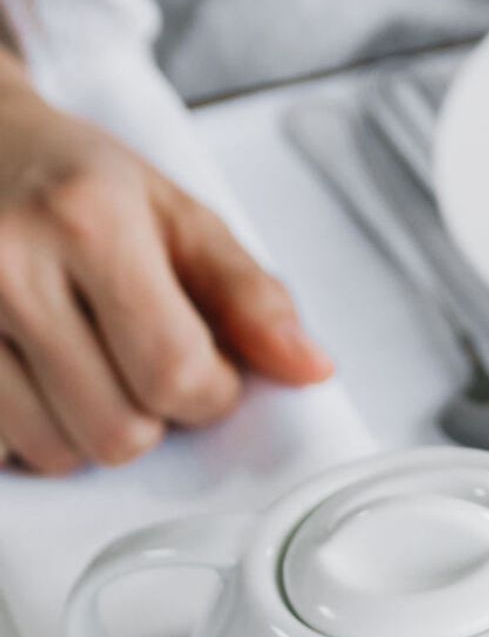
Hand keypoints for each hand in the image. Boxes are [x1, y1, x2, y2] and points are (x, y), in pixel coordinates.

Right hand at [0, 56, 330, 473]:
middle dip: (150, 415)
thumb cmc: (75, 183)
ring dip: (85, 430)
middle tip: (136, 362)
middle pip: (117, 430)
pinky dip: (25, 432)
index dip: (210, 392)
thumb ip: (251, 298)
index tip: (206, 366)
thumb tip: (310, 368)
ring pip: (53, 453)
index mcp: (86, 219)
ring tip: (79, 363)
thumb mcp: (178, 217)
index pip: (175, 373)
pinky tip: (30, 375)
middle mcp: (5, 262)